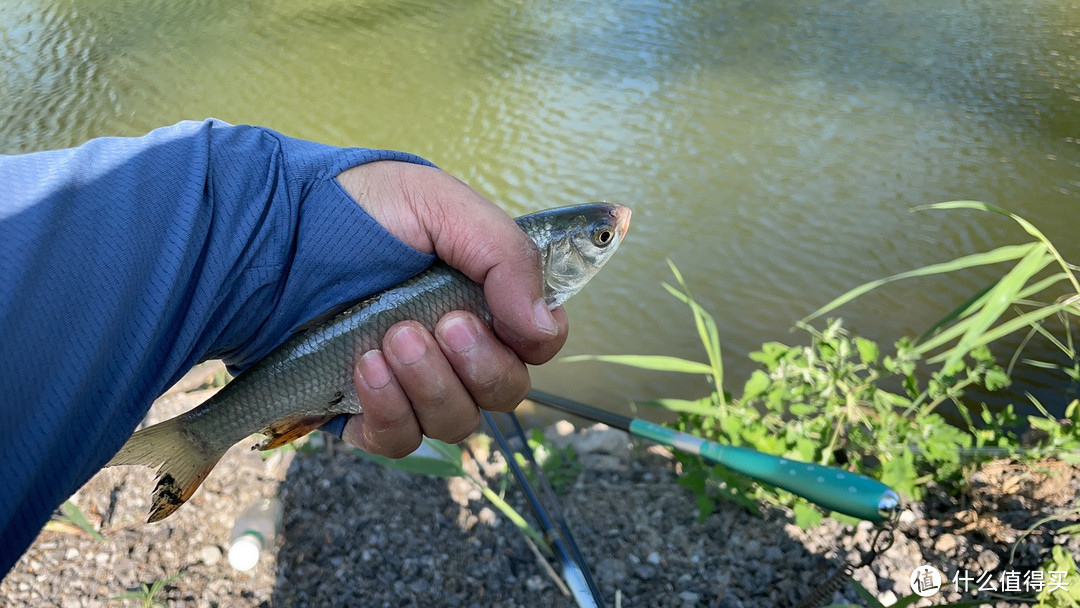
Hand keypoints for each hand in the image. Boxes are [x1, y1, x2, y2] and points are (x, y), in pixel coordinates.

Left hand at [334, 161, 568, 456]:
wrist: (274, 231)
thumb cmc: (360, 209)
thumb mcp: (441, 205)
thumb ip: (506, 255)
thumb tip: (541, 326)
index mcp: (484, 297)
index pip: (538, 343)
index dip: (531, 342)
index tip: (496, 318)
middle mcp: (456, 347)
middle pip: (505, 392)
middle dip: (477, 365)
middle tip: (438, 324)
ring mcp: (412, 383)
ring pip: (456, 422)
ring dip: (430, 385)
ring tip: (390, 340)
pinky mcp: (366, 411)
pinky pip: (400, 441)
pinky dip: (390, 412)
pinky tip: (365, 370)